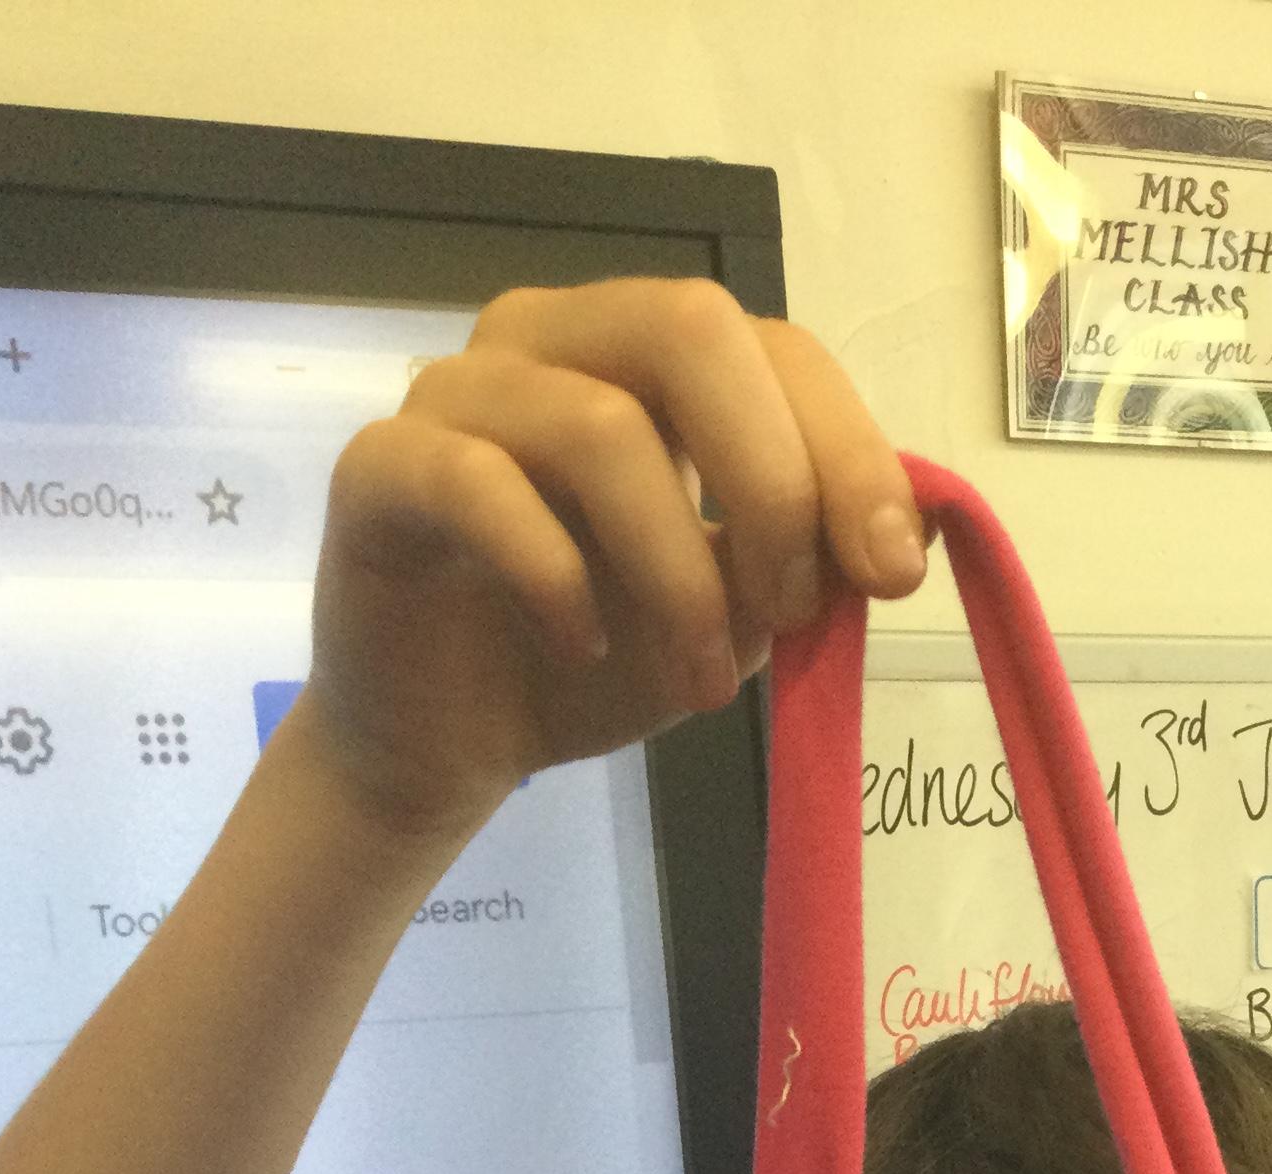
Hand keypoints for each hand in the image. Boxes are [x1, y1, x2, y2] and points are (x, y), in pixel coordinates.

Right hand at [292, 278, 927, 846]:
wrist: (449, 744)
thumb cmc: (591, 657)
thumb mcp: (729, 615)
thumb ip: (799, 561)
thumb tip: (890, 543)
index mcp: (640, 354)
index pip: (770, 344)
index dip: (847, 449)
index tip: (891, 573)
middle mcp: (548, 341)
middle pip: (689, 331)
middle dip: (771, 480)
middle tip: (788, 611)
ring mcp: (454, 394)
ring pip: (600, 427)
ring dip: (677, 572)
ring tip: (699, 682)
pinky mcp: (380, 471)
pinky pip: (482, 490)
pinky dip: (558, 579)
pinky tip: (583, 649)